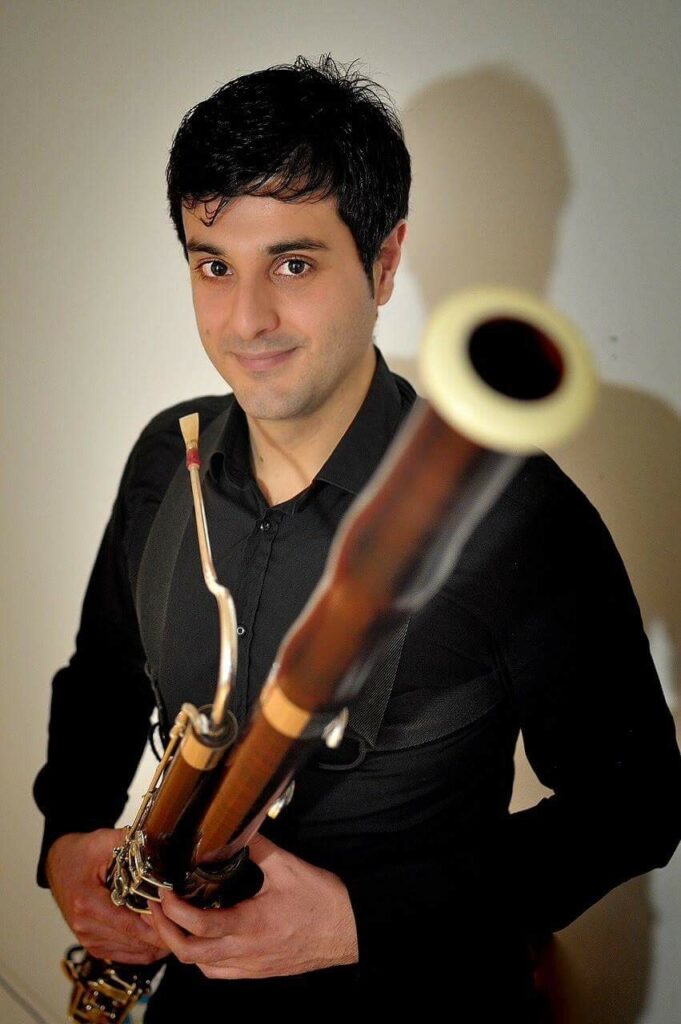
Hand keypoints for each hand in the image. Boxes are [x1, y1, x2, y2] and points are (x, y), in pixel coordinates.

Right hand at [46, 828, 169, 963]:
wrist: (59, 865)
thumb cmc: (80, 854)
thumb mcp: (103, 841)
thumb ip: (132, 842)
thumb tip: (161, 841)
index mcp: (88, 904)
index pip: (132, 926)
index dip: (161, 923)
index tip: (182, 912)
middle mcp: (86, 927)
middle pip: (137, 941)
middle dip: (166, 932)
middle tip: (189, 919)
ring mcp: (89, 940)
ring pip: (135, 952)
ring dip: (158, 942)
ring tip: (180, 925)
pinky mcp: (94, 946)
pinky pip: (127, 955)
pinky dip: (147, 948)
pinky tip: (163, 934)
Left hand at [148, 833, 357, 978]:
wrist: (350, 930)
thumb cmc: (323, 901)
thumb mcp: (289, 866)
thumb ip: (258, 847)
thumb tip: (239, 827)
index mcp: (251, 925)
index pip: (200, 926)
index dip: (174, 911)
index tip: (163, 893)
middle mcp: (246, 951)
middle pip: (190, 954)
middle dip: (165, 931)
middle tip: (155, 907)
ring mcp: (252, 965)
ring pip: (202, 967)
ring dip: (181, 946)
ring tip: (172, 921)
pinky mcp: (259, 970)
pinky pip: (220, 972)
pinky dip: (202, 958)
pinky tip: (204, 939)